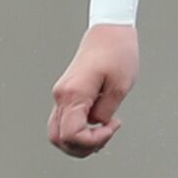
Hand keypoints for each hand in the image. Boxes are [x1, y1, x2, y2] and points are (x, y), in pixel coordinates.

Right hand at [48, 25, 138, 157]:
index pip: (71, 135)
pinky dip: (77, 130)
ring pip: (57, 133)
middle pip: (59, 139)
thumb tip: (95, 125)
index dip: (93, 141)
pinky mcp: (65, 93)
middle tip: (107, 134)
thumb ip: (105, 112)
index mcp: (74, 94)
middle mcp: (61, 96)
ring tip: (102, 133)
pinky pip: (63, 121)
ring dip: (79, 141)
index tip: (113, 125)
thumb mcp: (120, 86)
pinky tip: (97, 126)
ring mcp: (61, 95)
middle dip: (83, 147)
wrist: (109, 31)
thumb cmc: (118, 54)